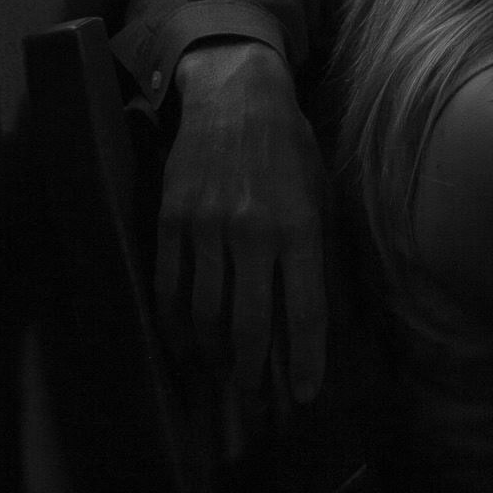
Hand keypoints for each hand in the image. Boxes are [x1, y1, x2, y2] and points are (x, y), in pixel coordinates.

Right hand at [154, 38, 328, 403]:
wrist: (236, 92)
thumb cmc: (289, 147)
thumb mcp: (319, 192)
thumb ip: (319, 251)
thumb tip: (324, 316)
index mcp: (297, 225)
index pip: (303, 311)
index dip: (303, 360)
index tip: (303, 395)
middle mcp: (252, 230)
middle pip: (248, 324)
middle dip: (253, 372)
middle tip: (256, 399)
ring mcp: (206, 226)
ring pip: (205, 314)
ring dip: (213, 356)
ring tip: (222, 376)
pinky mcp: (172, 219)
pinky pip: (168, 287)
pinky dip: (174, 324)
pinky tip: (183, 345)